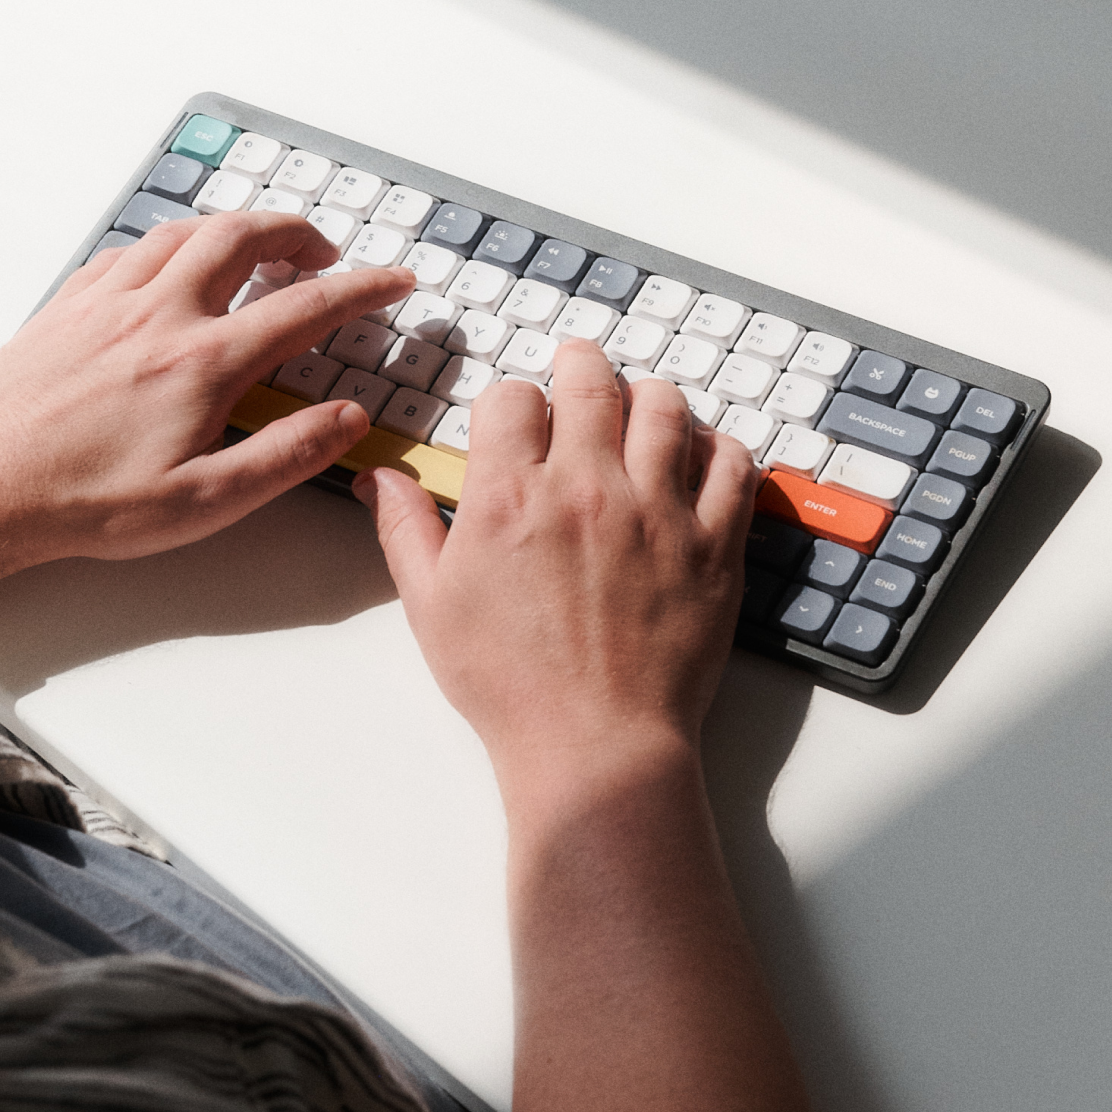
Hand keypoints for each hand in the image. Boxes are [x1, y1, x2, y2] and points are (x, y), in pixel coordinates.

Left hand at [0, 212, 413, 600]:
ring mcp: (109, 300)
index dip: (363, 288)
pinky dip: (170, 244)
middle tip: (324, 253)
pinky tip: (171, 266)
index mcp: (203, 362)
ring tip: (259, 248)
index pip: (307, 306)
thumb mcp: (204, 504)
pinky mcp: (68, 303)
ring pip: (187, 231)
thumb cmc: (81, 503)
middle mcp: (159, 314)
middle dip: (298, 232)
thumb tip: (348, 420)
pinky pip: (130, 248)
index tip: (395, 280)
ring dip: (236, 228)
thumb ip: (285, 455)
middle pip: (245, 237)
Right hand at [353, 339, 757, 797]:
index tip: (516, 418)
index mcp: (511, 497)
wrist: (594, 748)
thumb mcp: (432, 608)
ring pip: (666, 407)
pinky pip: (732, 464)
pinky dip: (718, 448)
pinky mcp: (712, 543)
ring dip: (648, 397)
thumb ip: (405, 530)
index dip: (511, 401)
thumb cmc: (511, 687)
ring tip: (640, 407)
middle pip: (591, 380)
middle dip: (580, 363)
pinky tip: (700, 457)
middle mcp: (585, 488)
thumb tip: (379, 479)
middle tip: (579, 365)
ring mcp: (657, 511)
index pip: (512, 397)